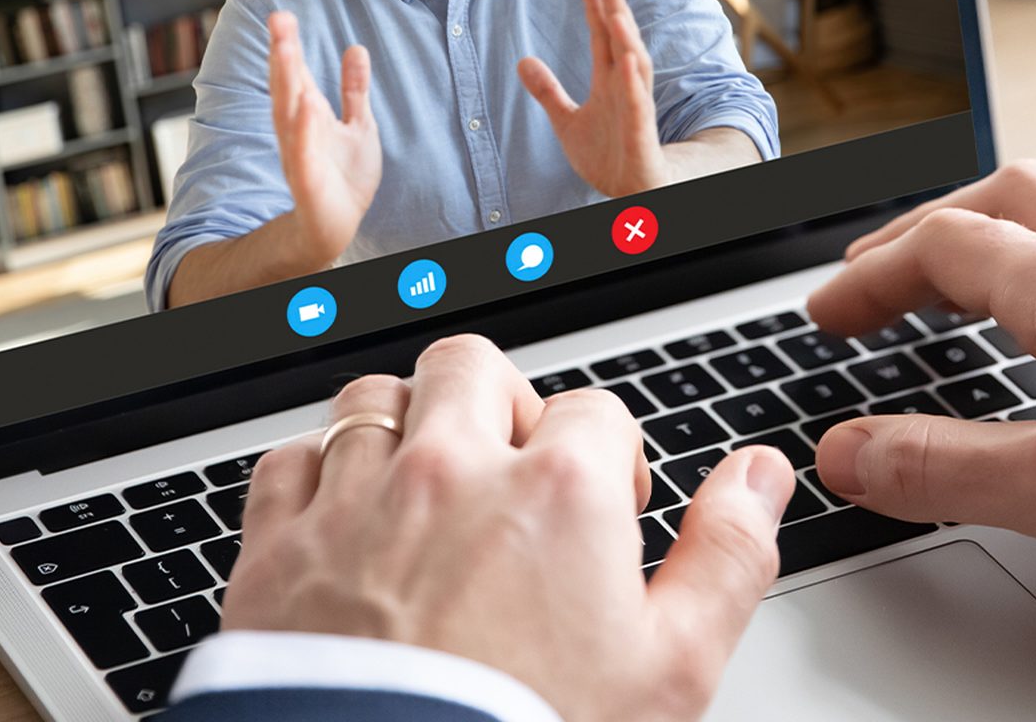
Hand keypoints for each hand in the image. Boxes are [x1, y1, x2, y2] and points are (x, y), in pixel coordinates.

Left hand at [225, 336, 796, 721]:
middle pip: (473, 366)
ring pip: (376, 400)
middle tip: (512, 477)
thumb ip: (727, 556)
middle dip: (499, 406)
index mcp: (556, 489)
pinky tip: (345, 525)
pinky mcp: (276, 551)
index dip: (610, 463)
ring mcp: (354, 504)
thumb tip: (759, 476)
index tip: (605, 520)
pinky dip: (318, 477)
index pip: (595, 412)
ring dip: (406, 430)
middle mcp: (450, 472)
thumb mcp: (673, 669)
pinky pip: (290, 461)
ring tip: (430, 495)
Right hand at [268, 10, 380, 270]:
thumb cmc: (344, 177)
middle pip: (288, 86)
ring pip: (289, 114)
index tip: (282, 14)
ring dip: (286, 82)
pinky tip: (305, 107)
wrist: (337, 224)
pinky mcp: (307, 180)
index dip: (289, 45)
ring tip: (285, 50)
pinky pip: (303, 153)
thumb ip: (355, 89)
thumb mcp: (358, 124)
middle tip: (279, 20)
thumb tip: (356, 48)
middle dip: (283, 54)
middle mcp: (299, 130)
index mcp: (309, 114)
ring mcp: (300, 154)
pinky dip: (303, 131)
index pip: (296, 73)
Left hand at [518, 0, 672, 195]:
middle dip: (615, 11)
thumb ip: (547, 91)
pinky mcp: (642, 135)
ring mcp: (636, 110)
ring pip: (635, 68)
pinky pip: (639, 106)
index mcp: (610, 83)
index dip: (597, 9)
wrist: (630, 193)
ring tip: (616, 13)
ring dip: (627, 40)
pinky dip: (635, 85)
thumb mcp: (567, 121)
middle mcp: (626, 90)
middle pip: (622, 43)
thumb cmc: (607, 156)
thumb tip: (522, 60)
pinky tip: (630, 62)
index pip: (603, 38)